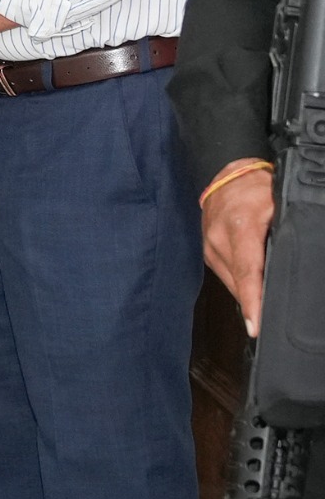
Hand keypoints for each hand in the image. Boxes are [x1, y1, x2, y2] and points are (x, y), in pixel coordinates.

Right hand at [206, 166, 276, 334]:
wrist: (228, 173)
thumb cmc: (258, 187)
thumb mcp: (279, 206)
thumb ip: (283, 234)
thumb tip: (291, 262)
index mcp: (239, 226)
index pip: (248, 272)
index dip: (252, 301)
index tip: (255, 326)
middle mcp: (217, 238)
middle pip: (239, 283)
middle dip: (254, 305)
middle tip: (271, 324)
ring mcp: (208, 245)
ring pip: (231, 283)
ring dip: (247, 296)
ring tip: (262, 311)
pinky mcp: (206, 250)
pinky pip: (225, 275)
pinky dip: (239, 285)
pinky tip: (251, 291)